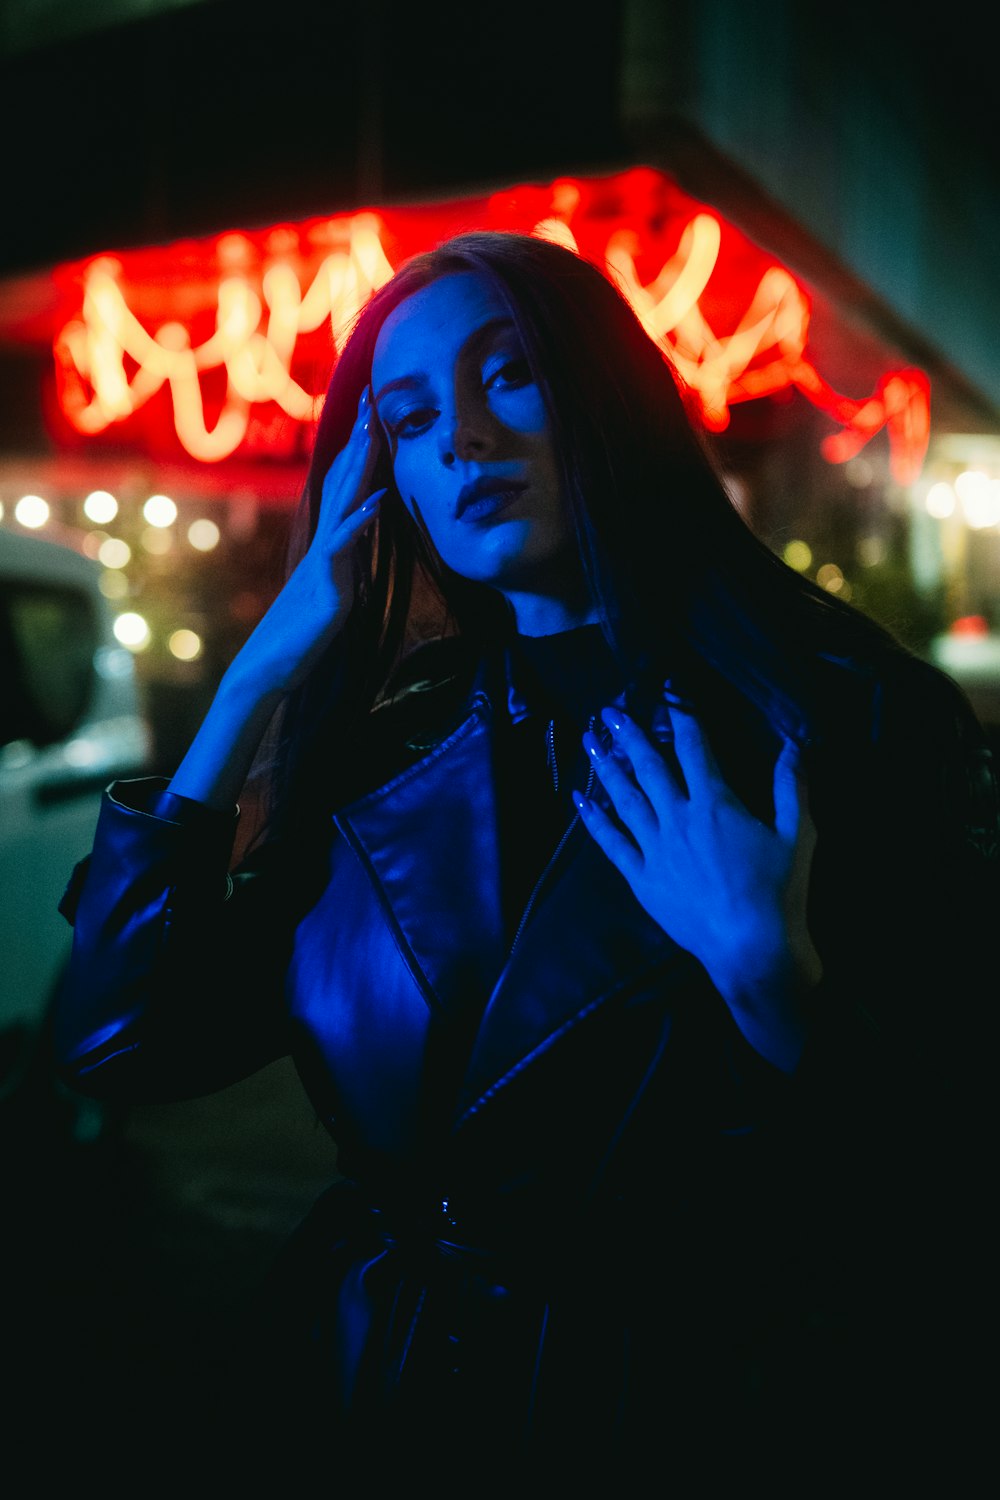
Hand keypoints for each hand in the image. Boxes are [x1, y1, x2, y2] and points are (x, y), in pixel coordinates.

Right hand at [226, 386, 385, 696]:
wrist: (267, 670)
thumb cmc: (296, 641)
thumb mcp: (328, 600)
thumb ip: (341, 575)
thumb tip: (351, 561)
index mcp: (326, 550)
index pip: (343, 493)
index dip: (357, 455)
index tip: (370, 418)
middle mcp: (324, 548)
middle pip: (343, 485)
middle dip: (359, 442)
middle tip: (370, 398)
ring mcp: (324, 565)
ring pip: (344, 505)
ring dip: (360, 467)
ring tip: (375, 429)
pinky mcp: (327, 587)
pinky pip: (343, 549)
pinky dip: (360, 523)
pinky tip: (376, 501)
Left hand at [575, 701, 820, 1067]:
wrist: (751, 948)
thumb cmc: (779, 891)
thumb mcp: (798, 835)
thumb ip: (791, 786)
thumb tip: (793, 744)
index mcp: (715, 805)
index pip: (695, 748)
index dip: (681, 714)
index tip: (667, 689)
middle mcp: (678, 819)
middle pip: (648, 767)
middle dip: (629, 733)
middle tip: (609, 709)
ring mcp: (656, 849)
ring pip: (624, 799)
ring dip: (605, 766)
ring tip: (588, 739)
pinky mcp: (642, 879)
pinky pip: (612, 844)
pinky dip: (594, 820)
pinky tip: (579, 799)